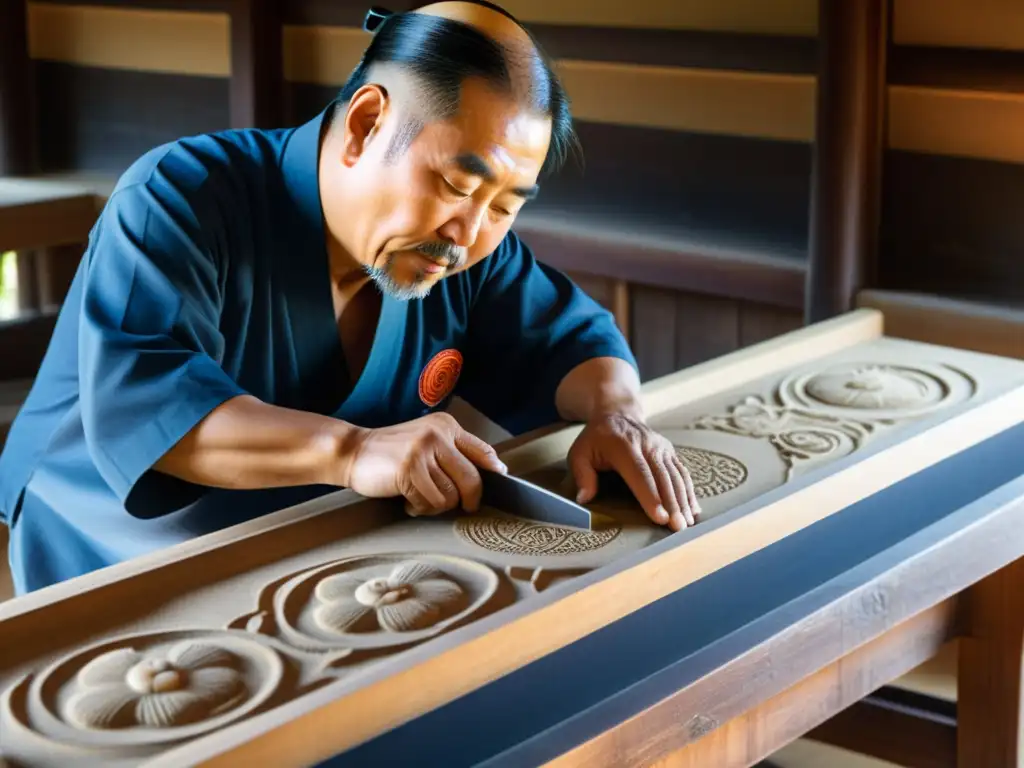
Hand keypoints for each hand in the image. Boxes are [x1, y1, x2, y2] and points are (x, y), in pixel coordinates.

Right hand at [343, 412, 506, 515]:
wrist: (352, 451)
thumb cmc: (391, 453)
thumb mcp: (426, 442)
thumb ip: (453, 454)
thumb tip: (492, 474)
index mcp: (446, 426)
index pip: (483, 451)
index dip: (494, 472)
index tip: (500, 484)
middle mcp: (438, 435)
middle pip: (472, 479)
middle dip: (469, 499)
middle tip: (463, 506)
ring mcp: (423, 451)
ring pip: (450, 496)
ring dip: (436, 505)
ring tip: (420, 498)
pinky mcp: (409, 470)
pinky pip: (429, 503)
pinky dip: (420, 508)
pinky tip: (408, 501)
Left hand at [567, 412, 699, 531]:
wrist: (617, 413)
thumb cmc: (596, 439)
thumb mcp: (579, 452)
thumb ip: (582, 475)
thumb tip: (584, 499)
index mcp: (623, 445)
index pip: (639, 473)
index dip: (650, 496)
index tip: (660, 517)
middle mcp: (646, 444)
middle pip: (663, 477)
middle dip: (672, 504)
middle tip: (678, 528)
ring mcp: (661, 446)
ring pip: (676, 476)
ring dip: (684, 501)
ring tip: (687, 523)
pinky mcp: (669, 451)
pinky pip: (681, 472)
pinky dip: (689, 492)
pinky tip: (693, 509)